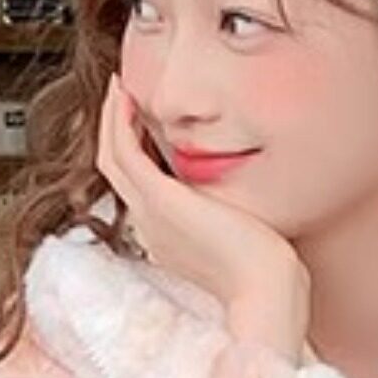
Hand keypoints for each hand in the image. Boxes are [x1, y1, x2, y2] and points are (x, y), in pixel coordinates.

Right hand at [95, 74, 310, 344]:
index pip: (137, 185)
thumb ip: (231, 214)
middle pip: (115, 169)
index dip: (135, 150)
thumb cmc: (267, 270)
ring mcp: (149, 214)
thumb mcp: (242, 235)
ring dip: (110, 119)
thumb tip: (241, 199)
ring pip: (111, 158)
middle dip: (115, 129)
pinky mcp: (158, 200)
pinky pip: (124, 153)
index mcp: (166, 236)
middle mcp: (150, 225)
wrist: (267, 290)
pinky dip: (118, 123)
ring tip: (117, 87)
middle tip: (120, 94)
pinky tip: (126, 97)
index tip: (143, 121)